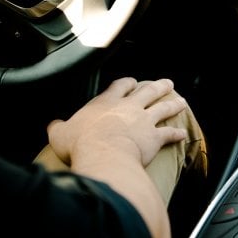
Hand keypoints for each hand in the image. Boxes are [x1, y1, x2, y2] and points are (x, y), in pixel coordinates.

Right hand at [48, 77, 188, 167]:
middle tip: (167, 82)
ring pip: (163, 108)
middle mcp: (128, 107)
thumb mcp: (60, 134)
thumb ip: (58, 127)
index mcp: (106, 102)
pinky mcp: (154, 138)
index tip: (132, 81)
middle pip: (148, 91)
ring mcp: (144, 121)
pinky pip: (169, 134)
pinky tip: (184, 135)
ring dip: (174, 104)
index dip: (127, 82)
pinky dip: (177, 134)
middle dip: (158, 86)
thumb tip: (53, 125)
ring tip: (182, 102)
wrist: (104, 155)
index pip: (119, 85)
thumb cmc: (80, 144)